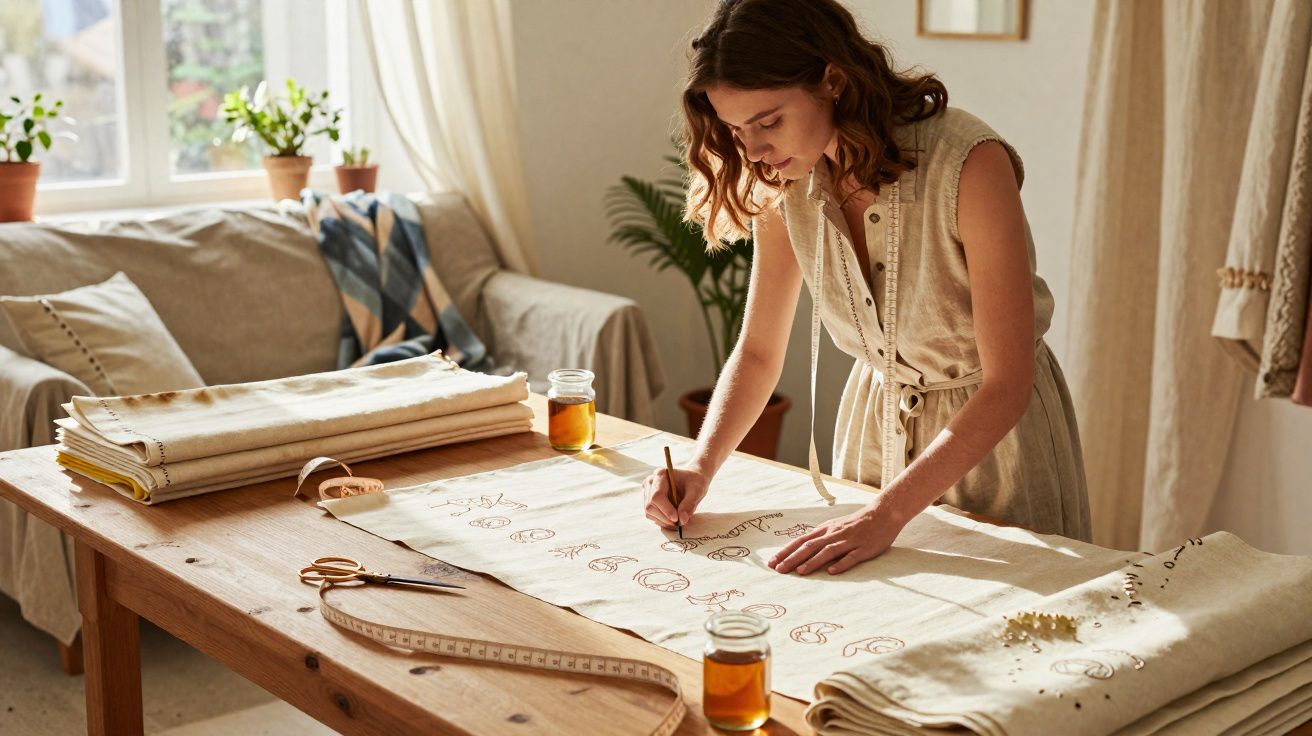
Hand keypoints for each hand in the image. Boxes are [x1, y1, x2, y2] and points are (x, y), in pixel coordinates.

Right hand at [641, 465, 708, 528]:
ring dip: (663, 521)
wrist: (692, 478)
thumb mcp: (697, 490)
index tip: (677, 519)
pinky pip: (651, 514)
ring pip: (649, 512)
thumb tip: (682, 520)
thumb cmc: (695, 481)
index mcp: (661, 475)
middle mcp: (651, 482)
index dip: (666, 510)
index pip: (657, 496)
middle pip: (650, 505)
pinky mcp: (649, 499)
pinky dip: (662, 520)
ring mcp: (648, 491)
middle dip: (664, 518)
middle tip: (679, 523)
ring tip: (677, 521)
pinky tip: (672, 520)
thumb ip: (689, 504)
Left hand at [768, 501, 905, 575]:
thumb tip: (801, 550)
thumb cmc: (856, 523)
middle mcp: (834, 534)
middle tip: (778, 570)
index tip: (772, 562)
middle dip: (792, 559)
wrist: (883, 514)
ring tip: (800, 572)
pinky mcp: (863, 548)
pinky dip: (841, 564)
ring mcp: (848, 541)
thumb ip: (820, 538)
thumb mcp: (835, 526)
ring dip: (812, 562)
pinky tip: (832, 572)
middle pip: (809, 547)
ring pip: (827, 551)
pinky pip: (851, 557)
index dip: (786, 552)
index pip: (801, 541)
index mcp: (825, 530)